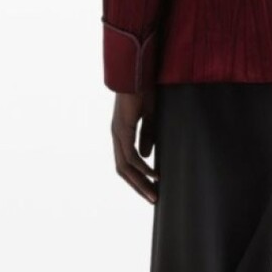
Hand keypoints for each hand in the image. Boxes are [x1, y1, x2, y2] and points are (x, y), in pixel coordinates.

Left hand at [110, 88, 158, 203]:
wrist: (137, 73)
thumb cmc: (145, 90)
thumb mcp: (151, 117)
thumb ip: (148, 136)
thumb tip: (146, 156)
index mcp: (122, 132)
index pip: (126, 162)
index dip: (138, 177)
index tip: (152, 188)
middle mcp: (116, 135)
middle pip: (123, 169)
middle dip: (138, 186)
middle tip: (152, 199)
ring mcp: (118, 133)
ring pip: (125, 166)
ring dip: (140, 182)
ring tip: (154, 194)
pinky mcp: (123, 130)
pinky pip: (131, 155)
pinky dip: (143, 168)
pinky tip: (154, 175)